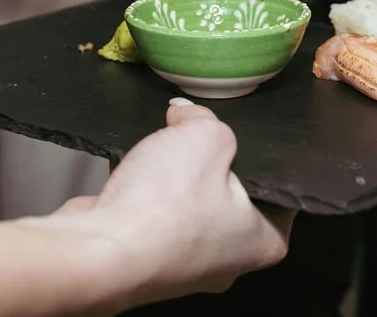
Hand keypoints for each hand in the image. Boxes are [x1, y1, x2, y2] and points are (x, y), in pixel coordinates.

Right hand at [29, 99, 293, 307]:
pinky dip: (146, 193)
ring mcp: (186, 264)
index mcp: (265, 241)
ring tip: (164, 145)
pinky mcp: (147, 258)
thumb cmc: (167, 204)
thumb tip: (184, 112)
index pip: (281, 190)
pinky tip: (137, 168)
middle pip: (232, 193)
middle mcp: (231, 260)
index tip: (249, 128)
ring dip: (174, 175)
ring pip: (190, 202)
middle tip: (201, 129)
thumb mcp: (205, 137)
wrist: (95, 251)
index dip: (265, 155)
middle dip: (213, 160)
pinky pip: (155, 214)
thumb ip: (204, 117)